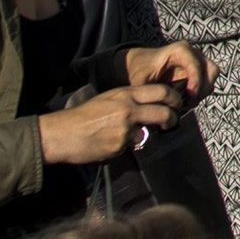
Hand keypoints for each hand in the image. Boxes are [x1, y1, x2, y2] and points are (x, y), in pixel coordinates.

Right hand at [38, 78, 187, 166]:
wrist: (62, 133)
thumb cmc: (83, 116)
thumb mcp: (108, 99)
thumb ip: (129, 102)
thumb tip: (148, 109)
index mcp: (126, 94)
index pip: (160, 91)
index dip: (174, 98)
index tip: (177, 104)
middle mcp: (129, 109)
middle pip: (163, 112)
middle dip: (172, 118)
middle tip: (172, 122)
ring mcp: (125, 128)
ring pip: (145, 132)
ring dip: (140, 135)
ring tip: (123, 134)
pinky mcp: (119, 146)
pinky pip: (129, 146)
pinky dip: (122, 146)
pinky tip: (107, 143)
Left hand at [124, 42, 208, 99]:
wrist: (137, 64)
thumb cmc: (138, 70)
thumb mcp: (140, 81)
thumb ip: (152, 93)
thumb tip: (164, 110)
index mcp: (179, 51)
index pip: (196, 66)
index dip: (196, 83)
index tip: (189, 98)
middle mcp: (192, 52)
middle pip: (211, 69)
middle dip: (203, 88)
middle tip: (189, 102)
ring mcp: (196, 60)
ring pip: (212, 76)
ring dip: (202, 91)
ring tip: (187, 103)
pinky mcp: (197, 69)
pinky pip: (207, 81)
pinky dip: (200, 92)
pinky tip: (187, 100)